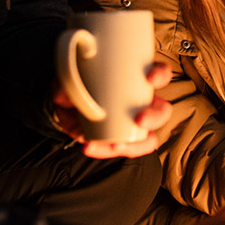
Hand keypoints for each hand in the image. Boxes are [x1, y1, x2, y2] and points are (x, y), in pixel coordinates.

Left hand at [51, 62, 173, 158]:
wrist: (63, 103)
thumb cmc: (74, 81)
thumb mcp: (68, 74)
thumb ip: (67, 80)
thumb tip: (64, 94)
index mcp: (137, 78)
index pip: (160, 74)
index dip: (161, 75)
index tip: (149, 79)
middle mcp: (141, 102)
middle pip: (162, 110)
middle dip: (155, 116)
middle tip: (139, 120)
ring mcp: (132, 124)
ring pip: (149, 137)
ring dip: (137, 144)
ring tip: (115, 145)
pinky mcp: (119, 140)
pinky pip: (123, 149)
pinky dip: (106, 150)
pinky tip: (89, 147)